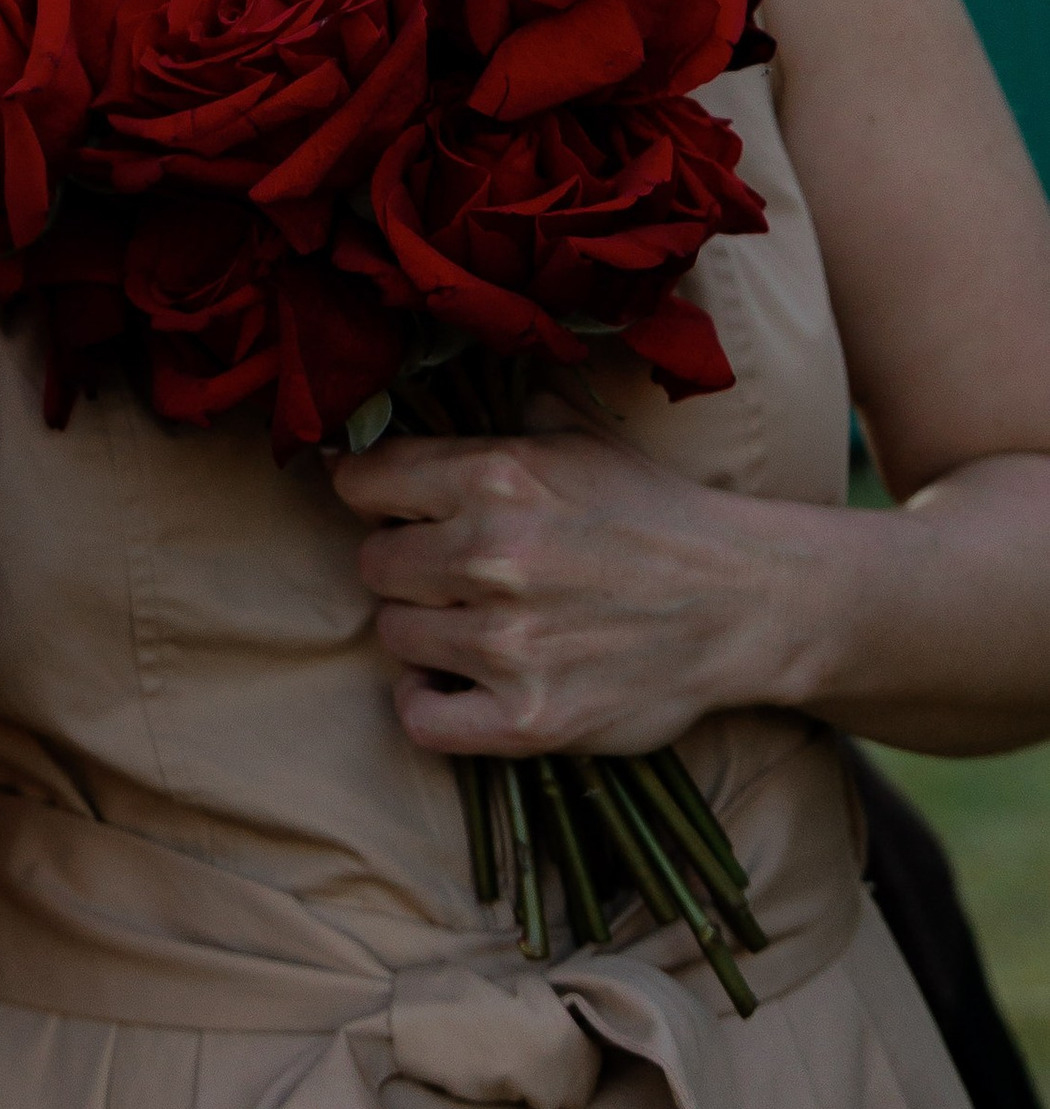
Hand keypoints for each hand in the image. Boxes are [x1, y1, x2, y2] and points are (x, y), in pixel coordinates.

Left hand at [331, 420, 795, 755]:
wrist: (745, 602)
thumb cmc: (655, 516)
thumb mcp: (580, 440)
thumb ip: (501, 418)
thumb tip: (422, 390)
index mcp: (497, 477)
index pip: (363, 481)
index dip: (369, 493)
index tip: (385, 505)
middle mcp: (493, 556)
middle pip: (373, 563)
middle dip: (405, 565)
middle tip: (452, 571)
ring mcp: (509, 643)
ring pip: (392, 635)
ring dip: (423, 630)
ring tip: (472, 621)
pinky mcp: (529, 718)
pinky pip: (421, 717)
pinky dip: (427, 702)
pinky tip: (454, 681)